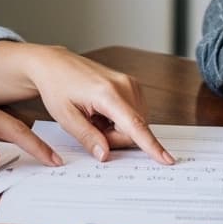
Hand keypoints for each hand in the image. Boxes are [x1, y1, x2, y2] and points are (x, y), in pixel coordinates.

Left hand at [22, 45, 175, 164]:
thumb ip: (88, 137)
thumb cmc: (58, 87)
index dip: (151, 146)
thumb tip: (105, 155)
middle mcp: (124, 85)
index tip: (166, 159)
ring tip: (94, 116)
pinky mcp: (131, 85)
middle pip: (133, 130)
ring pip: (134, 124)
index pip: (134, 125)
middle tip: (91, 127)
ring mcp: (130, 83)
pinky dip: (118, 120)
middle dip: (114, 138)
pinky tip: (101, 112)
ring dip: (115, 129)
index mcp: (107, 93)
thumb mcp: (66, 117)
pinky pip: (132, 115)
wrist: (56, 64)